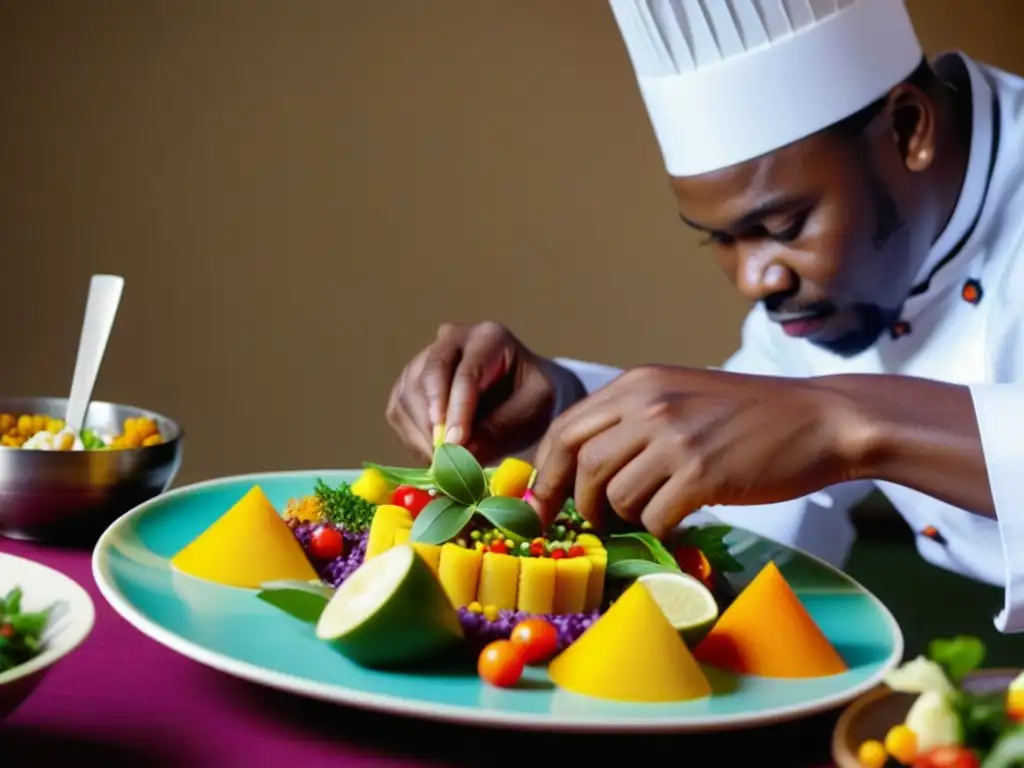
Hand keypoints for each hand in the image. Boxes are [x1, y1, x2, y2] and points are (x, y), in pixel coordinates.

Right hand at [385, 321, 585, 464]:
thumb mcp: (534, 411)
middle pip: (429, 375)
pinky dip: (412, 438)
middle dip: (434, 420)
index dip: (459, 409)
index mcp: (489, 337)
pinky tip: (435, 453)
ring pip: (408, 395)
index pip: (467, 372)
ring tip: (447, 461)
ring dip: (422, 434)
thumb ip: (503, 428)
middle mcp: (451, 340)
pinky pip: (398, 411)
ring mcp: (425, 359)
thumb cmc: (532, 399)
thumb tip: (463, 450)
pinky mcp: (408, 383)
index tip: (457, 443)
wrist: (521, 396)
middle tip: (445, 455)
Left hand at [528, 365, 863, 536]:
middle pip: (581, 464)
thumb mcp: (681, 396)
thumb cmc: (751, 414)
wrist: (821, 419)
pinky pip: (653, 517)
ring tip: (653, 513)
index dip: (546, 472)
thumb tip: (583, 471)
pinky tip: (680, 520)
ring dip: (627, 517)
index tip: (543, 504)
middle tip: (596, 523)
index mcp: (638, 383)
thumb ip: (633, 421)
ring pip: (615, 495)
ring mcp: (675, 438)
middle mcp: (649, 404)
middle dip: (579, 503)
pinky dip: (660, 529)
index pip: (565, 428)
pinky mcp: (701, 474)